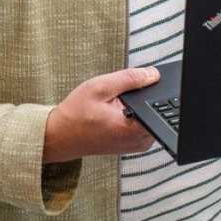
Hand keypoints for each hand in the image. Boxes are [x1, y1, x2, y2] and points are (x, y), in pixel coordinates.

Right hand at [43, 67, 159, 163]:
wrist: (59, 136)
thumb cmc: (75, 114)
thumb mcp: (101, 87)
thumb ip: (130, 79)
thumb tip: (154, 74)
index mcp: (132, 128)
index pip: (160, 109)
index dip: (157, 91)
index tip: (148, 84)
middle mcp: (138, 141)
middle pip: (157, 111)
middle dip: (145, 98)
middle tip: (121, 96)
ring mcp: (136, 145)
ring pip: (151, 117)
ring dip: (139, 107)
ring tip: (116, 105)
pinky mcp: (133, 145)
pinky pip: (144, 124)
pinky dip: (135, 114)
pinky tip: (118, 111)